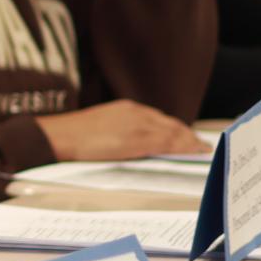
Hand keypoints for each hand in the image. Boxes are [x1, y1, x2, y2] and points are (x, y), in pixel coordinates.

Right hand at [35, 101, 205, 161]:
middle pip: (171, 124)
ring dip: (190, 141)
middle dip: (188, 135)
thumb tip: (129, 144)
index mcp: (127, 109)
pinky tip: (193, 151)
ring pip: (173, 132)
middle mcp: (136, 112)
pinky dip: (183, 146)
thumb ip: (119, 132)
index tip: (188, 137)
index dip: (176, 129)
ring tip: (202, 150)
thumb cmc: (73, 137)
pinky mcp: (136, 138)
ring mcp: (137, 124)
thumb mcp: (101, 128)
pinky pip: (167, 142)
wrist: (58, 136)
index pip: (159, 119)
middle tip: (202, 145)